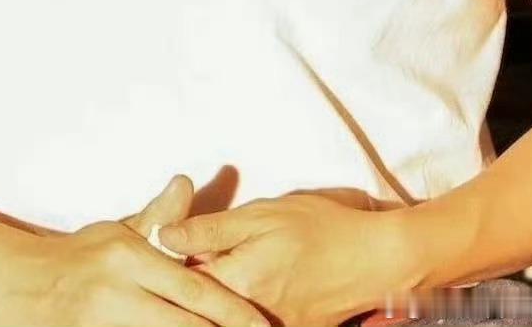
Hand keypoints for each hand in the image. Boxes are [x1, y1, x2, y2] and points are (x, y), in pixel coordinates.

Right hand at [0, 174, 270, 326]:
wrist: (15, 285)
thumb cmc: (76, 258)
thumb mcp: (116, 231)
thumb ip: (158, 216)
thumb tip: (187, 182)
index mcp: (129, 257)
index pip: (194, 289)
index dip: (233, 313)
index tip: (263, 326)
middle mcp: (119, 294)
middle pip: (185, 325)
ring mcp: (103, 325)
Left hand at [157, 190, 416, 326]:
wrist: (375, 258)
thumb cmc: (319, 227)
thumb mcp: (260, 215)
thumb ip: (209, 229)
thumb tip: (161, 235)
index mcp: (238, 280)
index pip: (184, 280)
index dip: (167, 266)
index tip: (156, 257)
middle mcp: (250, 315)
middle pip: (203, 307)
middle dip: (186, 291)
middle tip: (187, 272)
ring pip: (225, 317)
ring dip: (212, 302)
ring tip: (218, 279)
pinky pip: (252, 325)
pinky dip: (241, 310)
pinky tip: (248, 290)